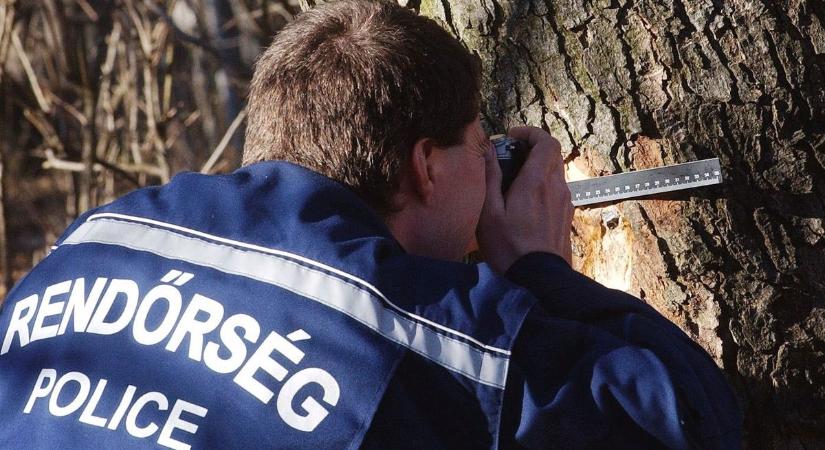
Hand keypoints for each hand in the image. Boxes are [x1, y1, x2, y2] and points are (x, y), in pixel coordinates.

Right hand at [476, 126, 572, 272]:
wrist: (539, 279)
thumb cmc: (509, 246)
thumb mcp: (489, 212)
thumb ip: (491, 177)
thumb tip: (489, 149)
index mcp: (537, 181)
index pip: (546, 141)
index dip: (530, 133)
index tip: (512, 138)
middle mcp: (556, 186)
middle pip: (551, 154)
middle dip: (531, 149)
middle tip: (509, 159)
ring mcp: (565, 202)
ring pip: (554, 172)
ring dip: (536, 169)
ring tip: (513, 184)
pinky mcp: (567, 215)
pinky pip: (556, 190)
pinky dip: (542, 186)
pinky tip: (525, 204)